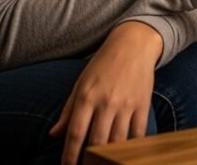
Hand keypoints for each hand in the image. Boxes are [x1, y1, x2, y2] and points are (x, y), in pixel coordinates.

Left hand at [49, 22, 161, 164]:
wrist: (133, 44)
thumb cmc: (103, 64)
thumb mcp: (81, 84)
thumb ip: (68, 110)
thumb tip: (54, 135)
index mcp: (87, 96)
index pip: (75, 133)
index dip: (70, 155)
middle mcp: (106, 102)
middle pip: (97, 140)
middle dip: (91, 159)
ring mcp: (126, 104)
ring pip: (118, 140)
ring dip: (110, 154)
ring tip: (105, 161)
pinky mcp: (142, 104)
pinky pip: (138, 132)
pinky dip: (133, 145)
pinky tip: (127, 152)